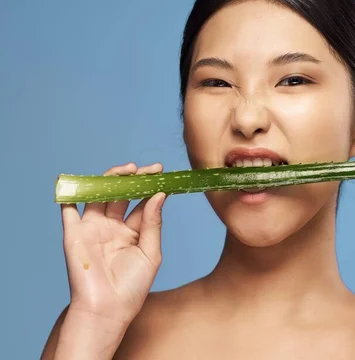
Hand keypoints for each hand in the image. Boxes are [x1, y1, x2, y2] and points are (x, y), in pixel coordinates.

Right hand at [60, 162, 166, 324]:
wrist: (107, 310)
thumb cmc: (132, 286)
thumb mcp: (151, 253)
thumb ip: (153, 223)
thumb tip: (159, 194)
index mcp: (134, 230)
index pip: (142, 201)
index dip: (151, 185)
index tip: (160, 171)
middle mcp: (113, 226)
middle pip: (122, 194)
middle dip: (133, 178)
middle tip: (146, 169)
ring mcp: (93, 227)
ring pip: (99, 195)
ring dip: (110, 179)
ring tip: (127, 170)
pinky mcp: (75, 233)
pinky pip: (69, 209)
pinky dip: (69, 194)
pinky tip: (77, 181)